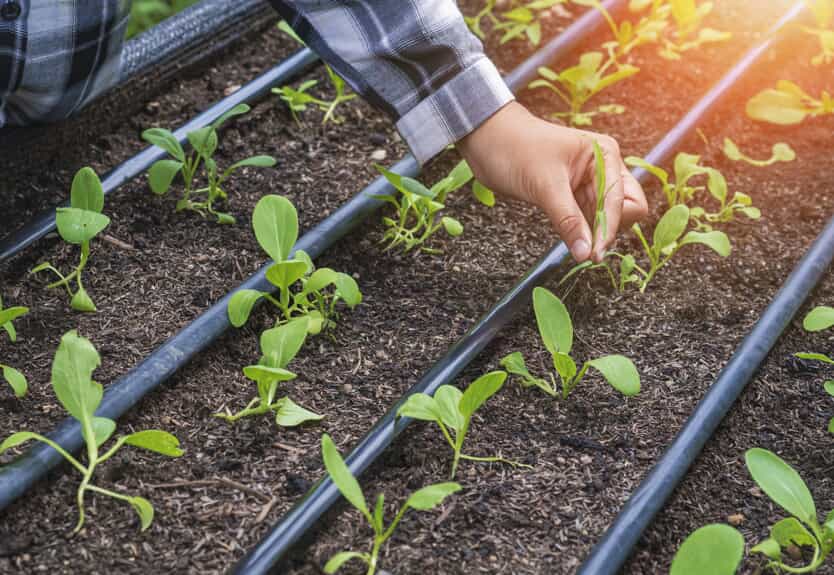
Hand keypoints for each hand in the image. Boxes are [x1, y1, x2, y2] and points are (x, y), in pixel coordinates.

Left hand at [458, 101, 647, 262]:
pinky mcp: (572, 196)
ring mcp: (589, 183)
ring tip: (578, 247)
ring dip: (595, 234)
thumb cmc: (515, 148)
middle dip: (609, 230)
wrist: (486, 139)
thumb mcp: (544, 185)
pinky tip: (572, 241)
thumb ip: (568, 220)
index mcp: (605, 155)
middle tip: (587, 249)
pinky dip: (583, 232)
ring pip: (606, 218)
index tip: (593, 253)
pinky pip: (588, 220)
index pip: (625, 201)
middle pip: (626, 209)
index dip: (609, 228)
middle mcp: (603, 168)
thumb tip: (585, 253)